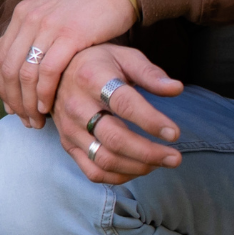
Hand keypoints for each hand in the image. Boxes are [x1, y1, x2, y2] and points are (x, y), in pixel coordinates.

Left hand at [0, 0, 136, 127]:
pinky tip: (47, 106)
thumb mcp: (55, 11)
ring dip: (27, 102)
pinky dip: (44, 93)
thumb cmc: (91, 2)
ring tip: (36, 120)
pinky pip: (48, 71)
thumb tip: (29, 60)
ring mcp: (48, 26)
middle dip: (13, 99)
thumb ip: (39, 32)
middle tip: (24, 121)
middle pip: (9, 68)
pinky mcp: (70, 34)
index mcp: (23, 13)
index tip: (11, 107)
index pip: (1, 57)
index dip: (3, 86)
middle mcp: (30, 18)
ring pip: (25, 73)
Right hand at [52, 43, 185, 184]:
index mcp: (92, 78)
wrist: (57, 71)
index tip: (175, 134)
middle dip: (149, 153)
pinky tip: (138, 168)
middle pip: (115, 139)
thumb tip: (176, 88)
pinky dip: (119, 177)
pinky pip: (93, 171)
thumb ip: (150, 74)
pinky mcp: (67, 144)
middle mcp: (76, 105)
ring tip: (160, 163)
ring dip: (138, 167)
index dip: (151, 121)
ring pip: (105, 159)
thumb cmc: (99, 64)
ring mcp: (69, 128)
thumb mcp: (124, 57)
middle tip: (175, 158)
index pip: (125, 104)